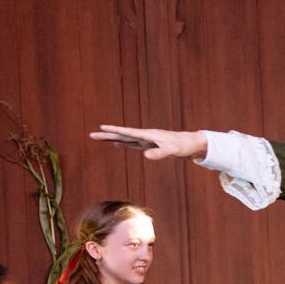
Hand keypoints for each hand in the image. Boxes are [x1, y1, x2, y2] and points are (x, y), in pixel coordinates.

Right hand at [89, 125, 206, 160]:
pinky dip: (124, 144)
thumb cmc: (183, 146)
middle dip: (108, 135)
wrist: (192, 144)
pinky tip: (117, 144)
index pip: (128, 132)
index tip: (102, 128)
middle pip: (123, 136)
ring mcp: (147, 141)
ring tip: (99, 138)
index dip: (115, 131)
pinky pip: (133, 144)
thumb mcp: (172, 151)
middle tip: (92, 134)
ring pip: (126, 139)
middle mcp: (146, 136)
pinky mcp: (150, 146)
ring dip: (113, 139)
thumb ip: (160, 153)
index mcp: (149, 135)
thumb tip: (145, 156)